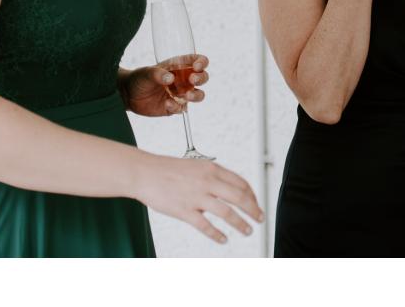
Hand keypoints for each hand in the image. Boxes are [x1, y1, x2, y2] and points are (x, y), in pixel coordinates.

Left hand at [120, 55, 208, 116]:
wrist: (129, 95)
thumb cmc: (140, 78)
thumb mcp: (147, 72)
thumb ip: (158, 74)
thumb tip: (170, 78)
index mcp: (180, 66)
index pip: (198, 61)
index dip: (201, 62)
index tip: (196, 67)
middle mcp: (184, 79)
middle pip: (203, 77)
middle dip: (201, 78)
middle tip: (193, 80)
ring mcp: (181, 94)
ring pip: (199, 95)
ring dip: (196, 95)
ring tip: (187, 96)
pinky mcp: (175, 107)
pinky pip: (182, 108)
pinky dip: (177, 107)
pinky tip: (166, 103)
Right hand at [136, 153, 263, 244]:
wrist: (144, 172)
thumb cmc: (167, 169)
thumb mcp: (196, 165)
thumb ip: (212, 176)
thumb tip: (226, 188)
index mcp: (211, 169)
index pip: (241, 183)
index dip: (252, 195)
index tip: (256, 203)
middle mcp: (207, 181)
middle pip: (240, 197)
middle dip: (253, 210)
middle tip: (260, 218)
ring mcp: (196, 197)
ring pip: (227, 213)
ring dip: (241, 223)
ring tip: (248, 230)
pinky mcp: (184, 210)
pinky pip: (205, 226)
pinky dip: (217, 234)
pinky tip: (223, 239)